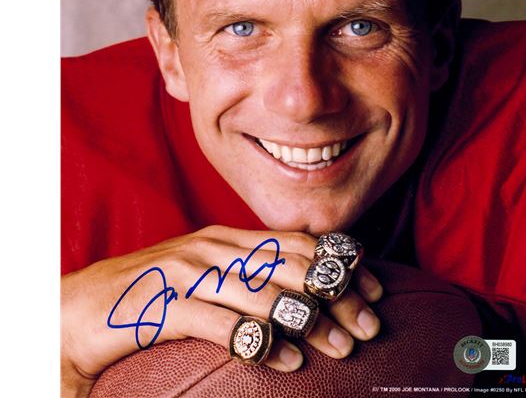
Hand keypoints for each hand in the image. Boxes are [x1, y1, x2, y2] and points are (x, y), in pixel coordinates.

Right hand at [61, 226, 382, 395]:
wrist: (78, 306)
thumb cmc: (151, 292)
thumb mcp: (206, 274)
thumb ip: (247, 275)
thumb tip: (299, 293)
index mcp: (226, 238)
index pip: (295, 244)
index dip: (338, 264)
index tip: (373, 289)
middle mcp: (213, 248)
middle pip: (289, 267)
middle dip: (336, 295)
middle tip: (369, 325)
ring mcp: (188, 273)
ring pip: (263, 295)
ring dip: (309, 323)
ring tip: (342, 348)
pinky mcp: (165, 305)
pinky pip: (224, 325)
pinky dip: (261, 343)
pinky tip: (289, 362)